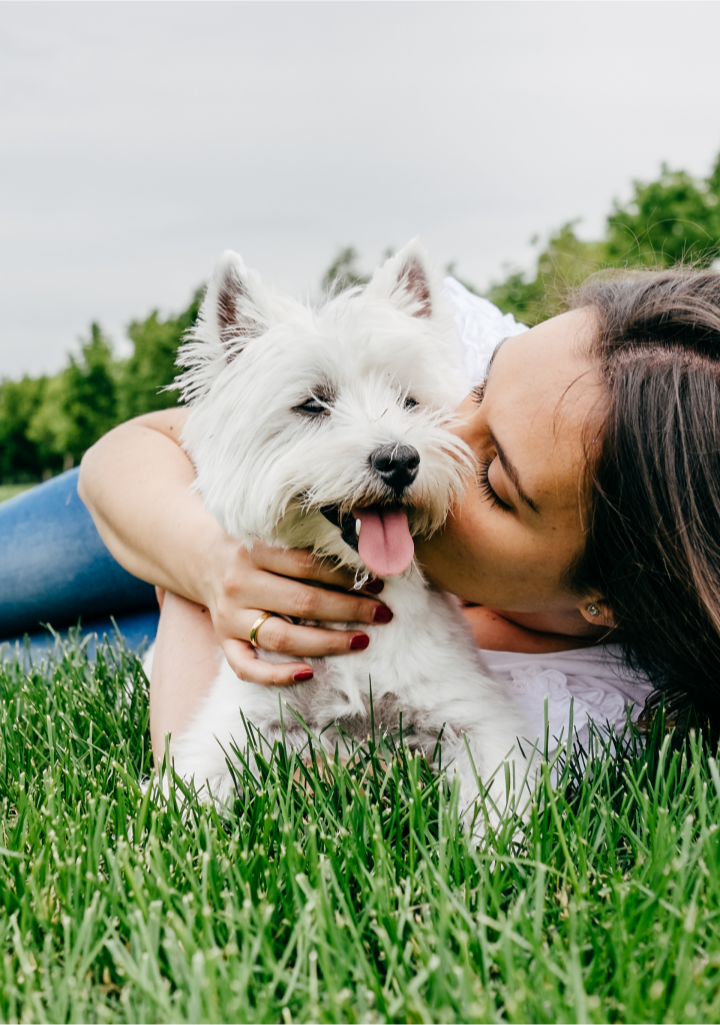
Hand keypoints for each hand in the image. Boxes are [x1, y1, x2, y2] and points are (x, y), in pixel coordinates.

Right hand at [200, 531, 391, 686]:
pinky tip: (308, 674)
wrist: (204, 559)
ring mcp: (229, 617)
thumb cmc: (254, 548)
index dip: (346, 576)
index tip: (378, 584)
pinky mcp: (223, 641)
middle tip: (382, 614)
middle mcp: (240, 584)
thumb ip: (307, 547)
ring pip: (282, 637)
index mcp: (255, 550)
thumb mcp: (274, 535)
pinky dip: (276, 676)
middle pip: (302, 602)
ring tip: (361, 641)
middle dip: (349, 609)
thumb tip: (364, 560)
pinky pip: (247, 668)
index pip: (308, 565)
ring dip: (327, 642)